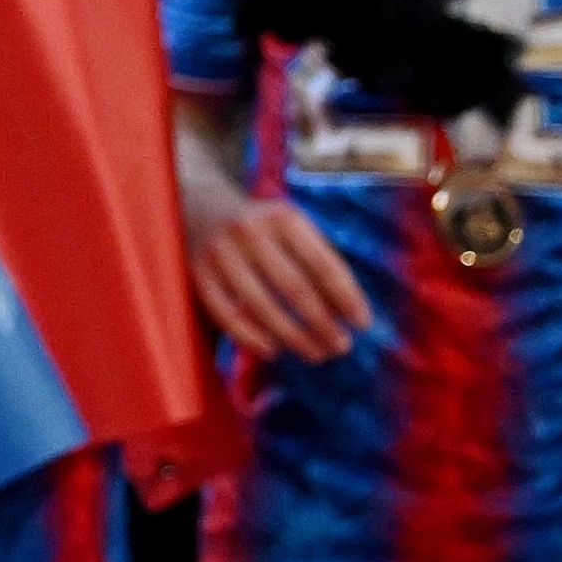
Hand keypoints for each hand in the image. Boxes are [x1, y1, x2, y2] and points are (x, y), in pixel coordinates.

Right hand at [184, 190, 365, 361]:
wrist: (199, 207)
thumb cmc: (263, 228)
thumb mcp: (292, 228)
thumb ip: (320, 260)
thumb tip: (353, 313)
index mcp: (283, 218)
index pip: (323, 265)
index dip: (346, 298)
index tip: (362, 325)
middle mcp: (250, 231)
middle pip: (295, 287)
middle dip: (322, 323)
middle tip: (341, 347)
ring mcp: (220, 252)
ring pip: (261, 305)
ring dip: (293, 336)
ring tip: (315, 354)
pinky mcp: (198, 273)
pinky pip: (226, 315)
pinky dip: (250, 338)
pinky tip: (273, 351)